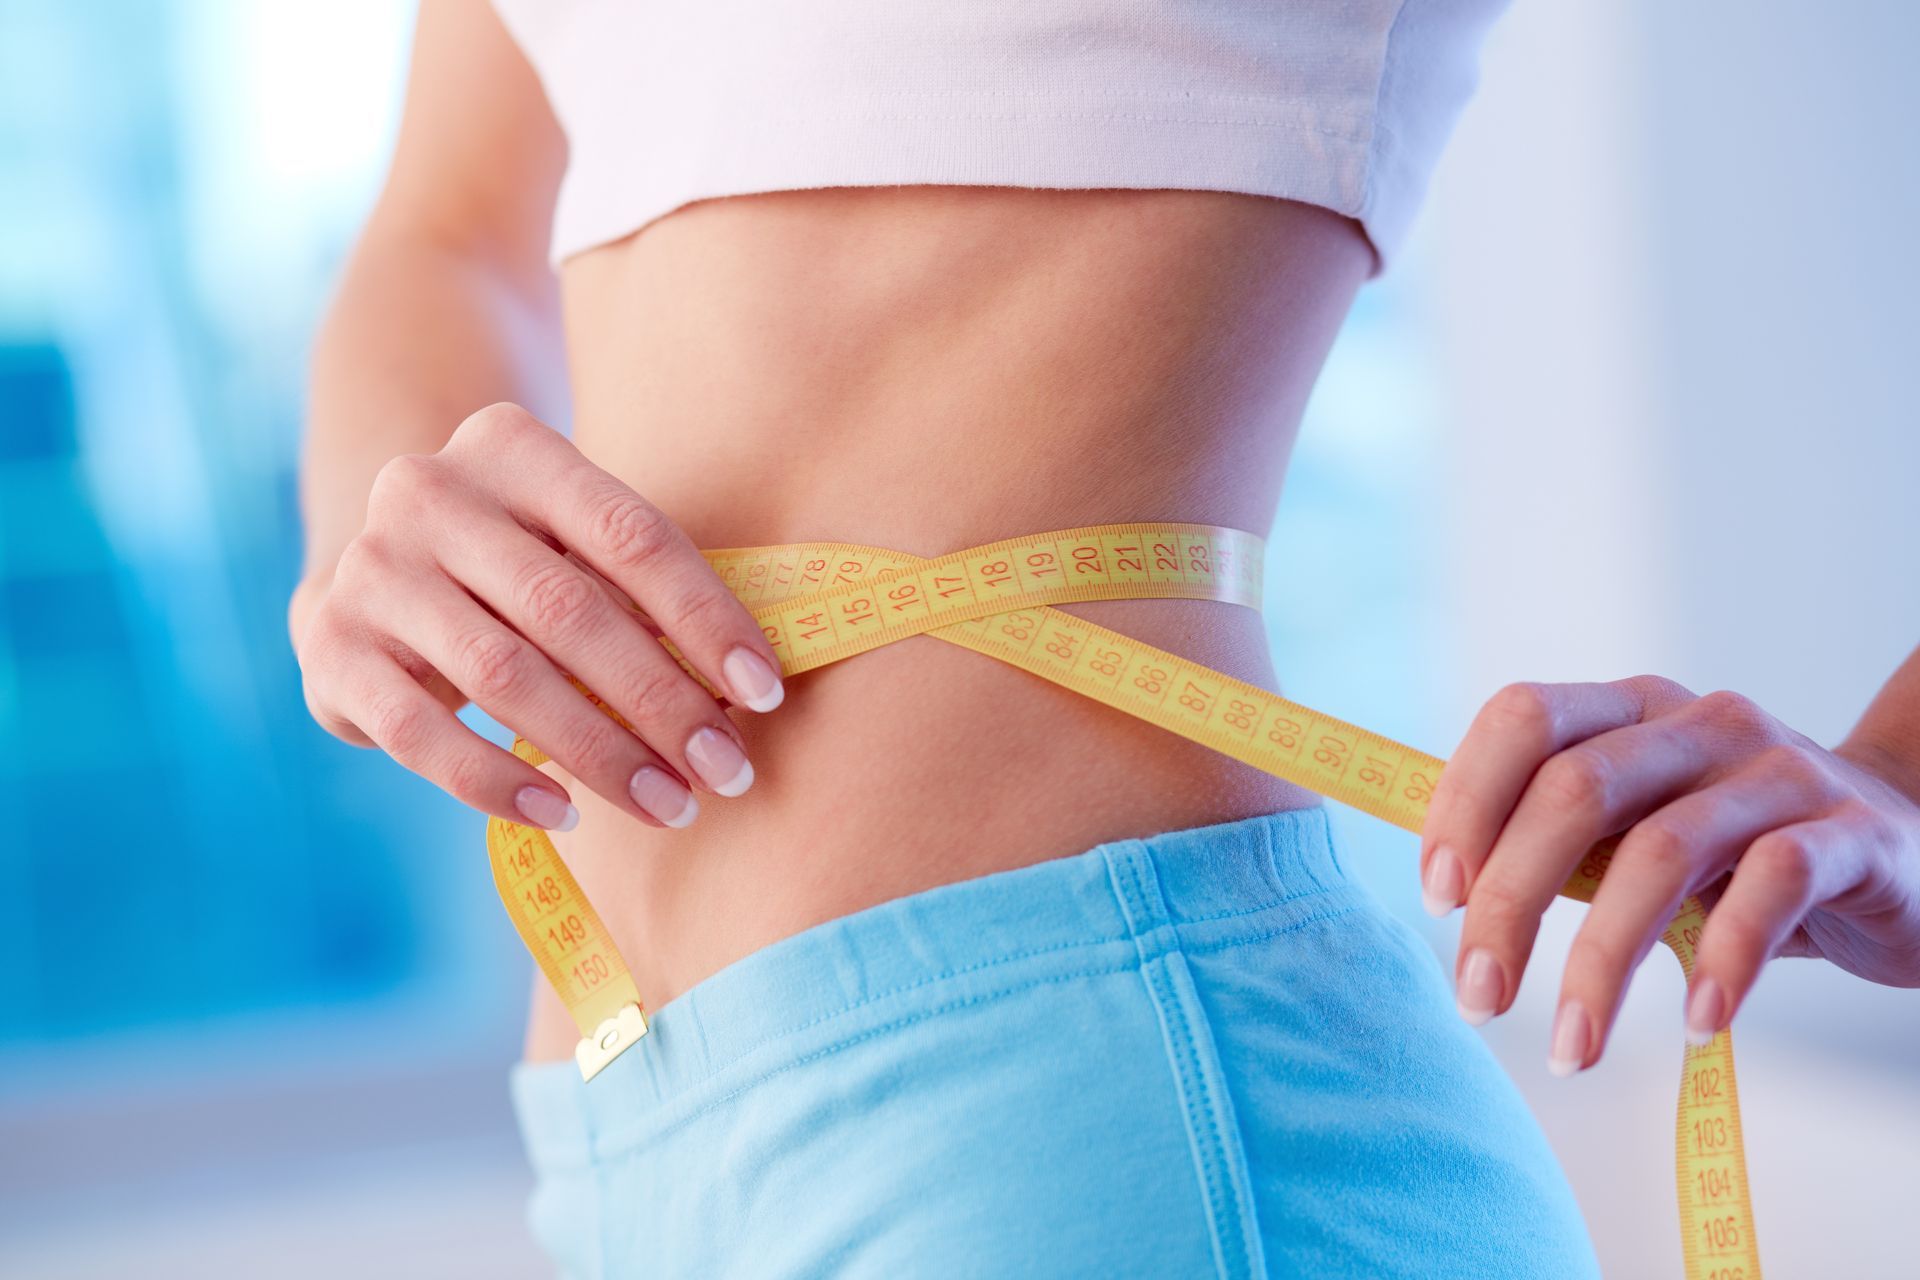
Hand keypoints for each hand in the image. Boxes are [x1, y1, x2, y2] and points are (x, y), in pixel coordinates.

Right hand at [290, 403, 785, 831]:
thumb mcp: (572, 542)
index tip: (765, 691)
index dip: (705, 616)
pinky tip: (563, 814)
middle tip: (727, 771)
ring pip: (504, 676)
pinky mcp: (331, 645)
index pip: (630, 534)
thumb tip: (746, 693)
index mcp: (511, 445)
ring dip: (600, 753)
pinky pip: (422, 734)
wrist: (372, 571)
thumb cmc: (518, 562)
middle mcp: (428, 491)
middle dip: (661, 701)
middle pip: (570, 610)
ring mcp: (370, 567)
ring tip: (671, 805)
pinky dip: (498, 782)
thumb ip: (641, 589)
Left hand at [1418, 676, 1919, 1075]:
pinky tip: (1694, 1021)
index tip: (1437, 900)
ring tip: (1573, 1046)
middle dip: (1509, 903)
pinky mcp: (1850, 835)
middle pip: (1575, 791)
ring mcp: (1779, 772)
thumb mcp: (1641, 832)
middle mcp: (1701, 723)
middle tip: (1478, 999)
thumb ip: (1563, 842)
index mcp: (1632, 709)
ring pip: (1663, 851)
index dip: (1464, 802)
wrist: (1912, 854)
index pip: (1523, 718)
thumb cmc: (1741, 854)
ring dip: (1601, 962)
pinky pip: (1774, 887)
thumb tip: (1450, 888)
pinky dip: (1723, 961)